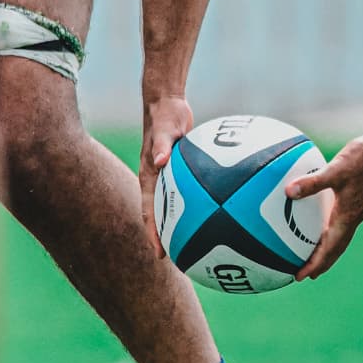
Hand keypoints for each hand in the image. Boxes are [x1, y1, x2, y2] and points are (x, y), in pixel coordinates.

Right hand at [138, 94, 195, 245]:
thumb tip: (160, 161)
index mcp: (149, 175)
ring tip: (194, 245)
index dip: (153, 234)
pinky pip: (185, 192)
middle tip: (177, 259)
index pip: (148, 211)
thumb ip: (161, 145)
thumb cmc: (165, 114)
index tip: (159, 253)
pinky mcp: (177, 171)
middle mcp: (156, 180)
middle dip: (165, 238)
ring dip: (178, 225)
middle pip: (159, 216)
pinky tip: (213, 213)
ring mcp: (166, 176)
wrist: (166, 102)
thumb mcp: (164, 128)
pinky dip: (194, 205)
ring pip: (171, 207)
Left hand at [284, 131, 362, 280]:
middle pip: (335, 250)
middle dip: (320, 264)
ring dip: (327, 251)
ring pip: (340, 238)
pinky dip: (331, 233)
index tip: (301, 277)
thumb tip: (289, 191)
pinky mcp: (359, 201)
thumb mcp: (335, 171)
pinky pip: (342, 225)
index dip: (314, 265)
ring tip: (313, 256)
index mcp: (347, 217)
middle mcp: (353, 218)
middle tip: (305, 274)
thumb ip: (312, 182)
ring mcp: (357, 210)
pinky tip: (323, 223)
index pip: (329, 250)